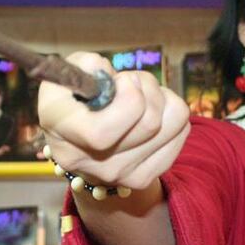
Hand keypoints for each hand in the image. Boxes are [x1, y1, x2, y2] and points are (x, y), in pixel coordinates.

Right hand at [37, 52, 190, 189]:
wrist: (79, 139)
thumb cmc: (77, 95)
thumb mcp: (71, 71)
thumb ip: (86, 65)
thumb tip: (106, 72)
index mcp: (63, 134)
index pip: (103, 133)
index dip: (127, 99)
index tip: (122, 80)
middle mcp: (89, 163)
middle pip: (148, 124)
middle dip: (148, 87)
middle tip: (132, 81)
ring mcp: (119, 176)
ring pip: (171, 126)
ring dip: (162, 98)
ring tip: (141, 96)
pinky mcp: (143, 179)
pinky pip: (181, 133)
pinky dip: (173, 115)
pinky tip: (151, 112)